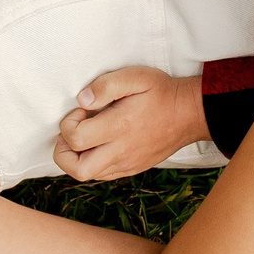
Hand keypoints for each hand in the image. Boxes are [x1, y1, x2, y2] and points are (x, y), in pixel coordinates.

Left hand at [55, 66, 210, 181]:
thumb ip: (106, 85)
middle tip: (71, 132)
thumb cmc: (161, 92)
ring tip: (84, 137)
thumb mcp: (135, 77)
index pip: (76, 139)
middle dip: (63, 152)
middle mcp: (122, 151)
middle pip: (77, 169)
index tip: (80, 110)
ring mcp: (127, 164)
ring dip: (76, 158)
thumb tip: (82, 100)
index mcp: (120, 127)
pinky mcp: (132, 168)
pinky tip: (98, 144)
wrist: (190, 113)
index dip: (68, 124)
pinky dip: (91, 163)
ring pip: (88, 176)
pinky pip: (103, 175)